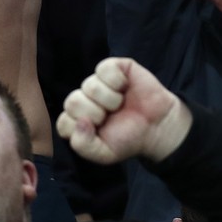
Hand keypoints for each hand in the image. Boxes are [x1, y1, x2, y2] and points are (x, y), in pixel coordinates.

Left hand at [57, 58, 192, 164]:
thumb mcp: (104, 154)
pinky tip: (125, 87)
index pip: (63, 123)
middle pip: (72, 102)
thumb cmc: (130, 139)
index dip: (82, 129)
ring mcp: (96, 81)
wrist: (158, 128)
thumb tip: (80, 122)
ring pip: (90, 86)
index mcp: (77, 119)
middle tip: (112, 116)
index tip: (100, 130)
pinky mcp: (112, 67)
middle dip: (96, 113)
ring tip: (121, 104)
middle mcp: (84, 98)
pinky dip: (117, 81)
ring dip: (110, 100)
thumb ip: (83, 145)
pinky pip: (104, 69)